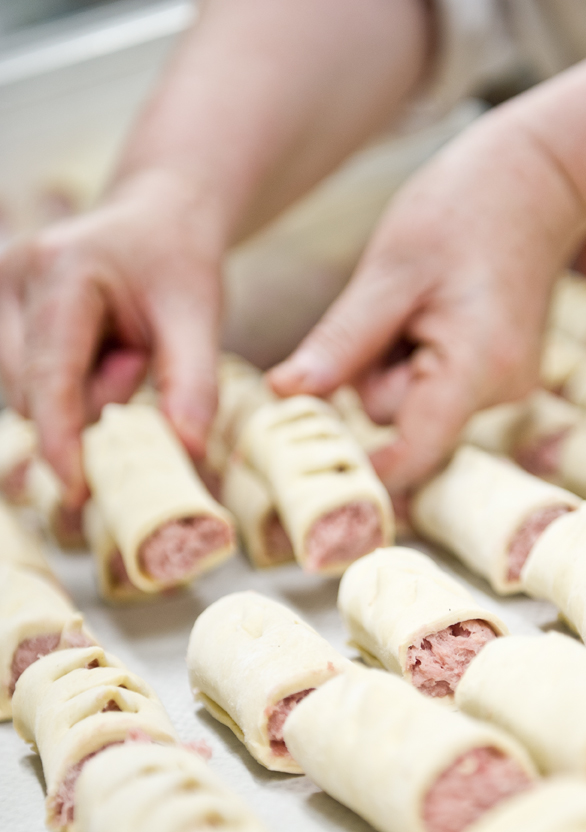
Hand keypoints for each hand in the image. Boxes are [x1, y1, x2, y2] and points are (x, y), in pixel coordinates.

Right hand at [0, 169, 223, 506]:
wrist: (157, 220)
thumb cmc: (179, 267)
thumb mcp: (200, 319)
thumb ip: (194, 384)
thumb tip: (188, 450)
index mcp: (62, 269)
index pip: (51, 375)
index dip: (61, 440)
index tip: (76, 491)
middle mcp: (12, 274)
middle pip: (36, 393)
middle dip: (93, 399)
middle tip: (135, 355)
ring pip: (26, 394)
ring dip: (79, 393)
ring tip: (117, 347)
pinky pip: (25, 383)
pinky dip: (65, 384)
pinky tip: (93, 350)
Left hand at [270, 105, 585, 492]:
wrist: (539, 179)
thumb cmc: (463, 210)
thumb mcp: (390, 270)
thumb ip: (341, 342)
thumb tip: (284, 395)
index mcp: (479, 367)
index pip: (414, 453)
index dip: (364, 471)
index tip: (313, 478)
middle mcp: (501, 392)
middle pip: (400, 421)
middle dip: (374, 378)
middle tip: (389, 310)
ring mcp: (504, 389)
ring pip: (412, 404)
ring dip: (394, 364)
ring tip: (419, 302)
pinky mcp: (497, 380)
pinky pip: (432, 388)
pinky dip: (417, 359)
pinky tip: (436, 313)